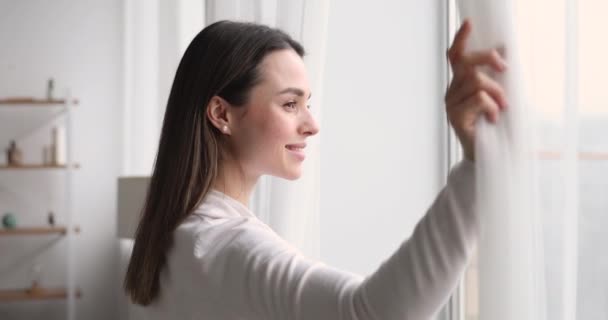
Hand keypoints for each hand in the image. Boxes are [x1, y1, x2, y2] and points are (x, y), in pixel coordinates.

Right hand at [445, 20, 507, 161]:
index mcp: (460, 84)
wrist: (491, 156)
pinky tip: (493, 119)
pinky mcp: (456, 117)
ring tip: (502, 108)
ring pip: (477, 82)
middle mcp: (452, 92)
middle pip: (467, 63)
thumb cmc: (496, 127)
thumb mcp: (498, 95)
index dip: (461, 39)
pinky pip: (480, 99)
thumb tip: (504, 50)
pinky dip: (493, 107)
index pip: (456, 57)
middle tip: (504, 69)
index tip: (468, 23)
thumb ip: (496, 76)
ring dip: (497, 93)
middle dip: (488, 59)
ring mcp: (452, 105)